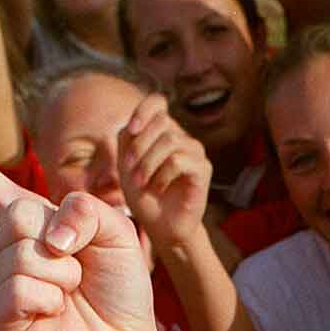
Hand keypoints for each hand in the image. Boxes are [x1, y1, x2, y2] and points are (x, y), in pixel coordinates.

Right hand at [0, 112, 162, 330]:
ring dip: (63, 277)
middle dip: (61, 242)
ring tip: (71, 295)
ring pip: (22, 258)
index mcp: (27, 215)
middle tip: (77, 268)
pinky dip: (50, 301)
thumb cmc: (119, 286)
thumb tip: (49, 238)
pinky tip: (55, 315)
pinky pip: (18, 291)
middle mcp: (4, 245)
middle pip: (16, 216)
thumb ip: (86, 210)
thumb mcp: (117, 230)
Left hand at [118, 92, 211, 253]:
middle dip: (139, 146)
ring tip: (140, 183)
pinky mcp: (203, 169)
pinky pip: (179, 161)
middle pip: (161, 122)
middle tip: (130, 172)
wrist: (163, 227)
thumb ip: (126, 141)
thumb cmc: (144, 197)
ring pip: (169, 141)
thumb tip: (132, 126)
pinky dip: (162, 175)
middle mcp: (181, 136)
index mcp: (162, 131)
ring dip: (148, 163)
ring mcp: (194, 151)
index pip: (157, 102)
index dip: (143, 110)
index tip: (131, 130)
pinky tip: (157, 188)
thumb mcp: (127, 166)